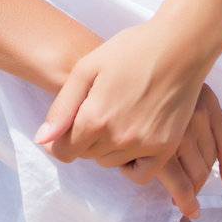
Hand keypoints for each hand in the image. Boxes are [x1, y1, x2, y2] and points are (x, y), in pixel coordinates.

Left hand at [34, 19, 221, 214]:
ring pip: (110, 162)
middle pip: (86, 155)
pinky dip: (132, 166)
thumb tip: (42, 140)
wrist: (180, 46)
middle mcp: (118, 138)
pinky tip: (132, 143)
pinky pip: (141, 175)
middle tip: (98, 112)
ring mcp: (144, 145)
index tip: (67, 128)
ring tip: (117, 119)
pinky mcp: (166, 148)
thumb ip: (62, 107)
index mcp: (95, 118)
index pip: (64, 151)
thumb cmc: (131, 50)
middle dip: (84, 139)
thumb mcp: (87, 68)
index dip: (60, 141)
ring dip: (107, 148)